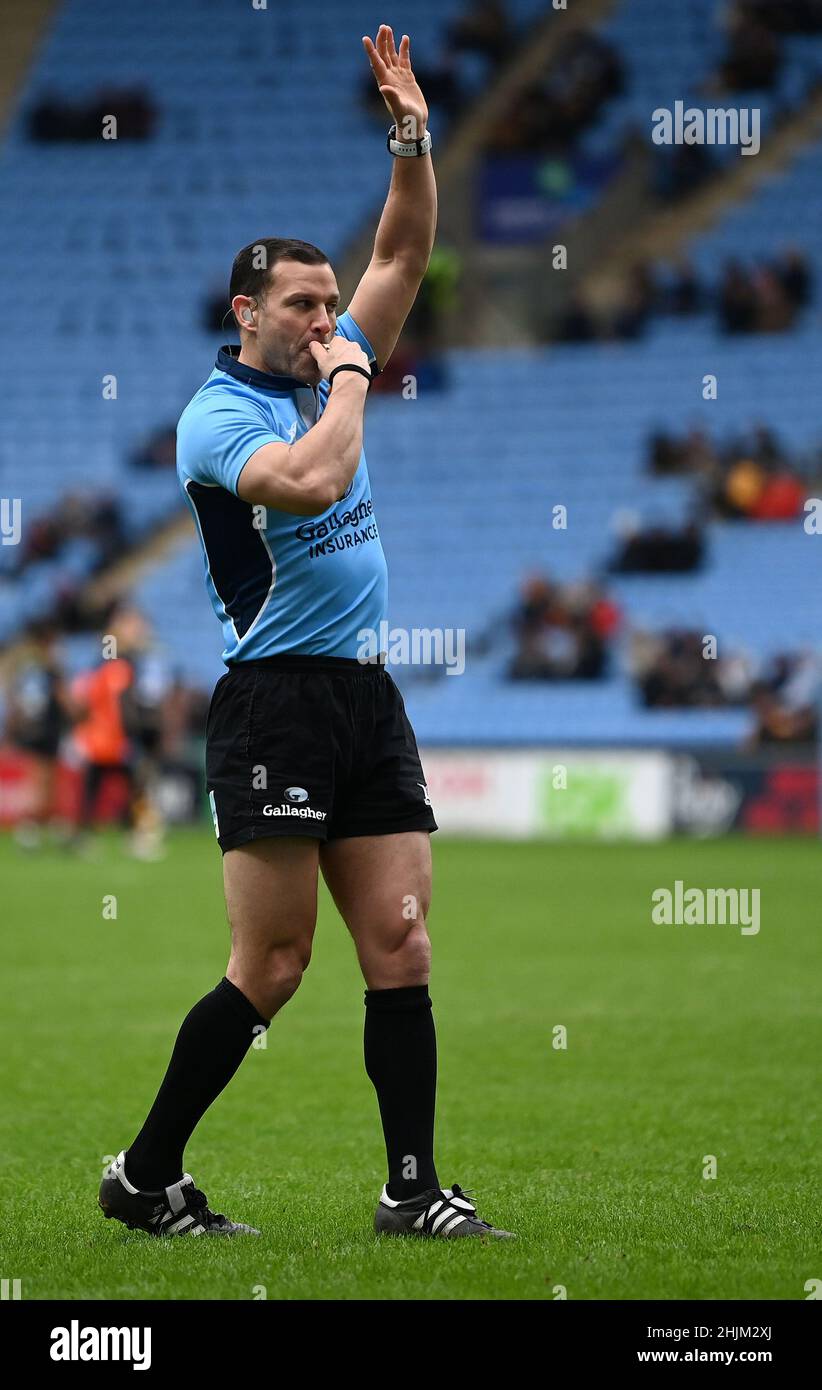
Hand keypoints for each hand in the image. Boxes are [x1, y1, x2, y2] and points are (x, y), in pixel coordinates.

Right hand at [308, 336, 369, 383]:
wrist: (352, 382)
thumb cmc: (335, 370)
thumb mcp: (320, 359)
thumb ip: (315, 349)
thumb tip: (312, 344)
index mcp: (340, 341)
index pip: (333, 343)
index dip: (329, 352)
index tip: (327, 360)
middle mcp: (352, 345)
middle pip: (343, 351)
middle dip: (338, 359)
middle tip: (333, 370)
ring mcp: (361, 354)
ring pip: (351, 359)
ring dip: (347, 366)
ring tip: (340, 377)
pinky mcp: (366, 365)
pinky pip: (358, 367)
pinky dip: (354, 372)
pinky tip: (349, 379)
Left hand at [362, 25, 427, 141]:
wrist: (414, 124)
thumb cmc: (406, 119)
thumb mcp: (399, 108)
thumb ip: (392, 98)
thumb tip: (383, 88)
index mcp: (385, 83)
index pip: (376, 63)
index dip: (371, 51)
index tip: (365, 38)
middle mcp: (390, 78)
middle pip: (383, 55)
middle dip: (382, 41)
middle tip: (383, 27)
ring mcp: (399, 77)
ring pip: (392, 55)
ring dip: (390, 42)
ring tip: (388, 28)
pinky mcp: (408, 77)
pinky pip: (405, 60)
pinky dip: (404, 49)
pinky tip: (405, 38)